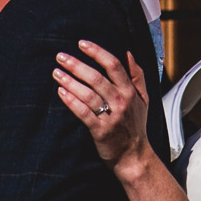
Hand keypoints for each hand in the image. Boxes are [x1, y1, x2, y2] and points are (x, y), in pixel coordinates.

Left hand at [55, 41, 150, 177]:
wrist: (134, 156)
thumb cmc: (136, 126)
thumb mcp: (143, 99)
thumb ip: (137, 75)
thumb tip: (128, 53)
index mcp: (130, 92)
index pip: (113, 65)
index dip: (97, 52)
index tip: (81, 43)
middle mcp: (121, 102)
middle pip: (96, 78)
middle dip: (76, 65)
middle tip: (61, 57)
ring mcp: (111, 117)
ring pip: (88, 94)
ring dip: (70, 81)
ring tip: (56, 73)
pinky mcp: (100, 131)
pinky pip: (84, 113)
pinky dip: (72, 102)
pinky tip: (61, 92)